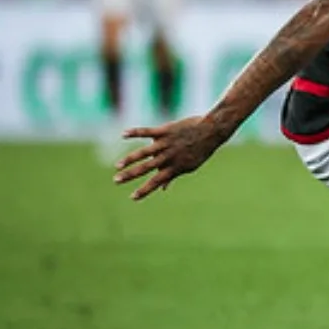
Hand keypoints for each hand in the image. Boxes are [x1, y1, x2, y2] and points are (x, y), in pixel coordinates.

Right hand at [114, 116, 229, 199]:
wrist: (212, 131)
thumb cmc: (200, 150)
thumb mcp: (189, 166)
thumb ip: (173, 175)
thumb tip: (163, 188)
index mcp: (174, 167)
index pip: (156, 181)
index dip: (145, 190)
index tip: (132, 198)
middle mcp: (168, 157)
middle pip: (146, 168)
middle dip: (130, 175)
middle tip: (116, 181)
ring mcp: (166, 144)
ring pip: (144, 153)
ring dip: (129, 159)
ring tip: (118, 166)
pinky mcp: (165, 131)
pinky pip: (147, 132)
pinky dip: (135, 133)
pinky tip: (123, 135)